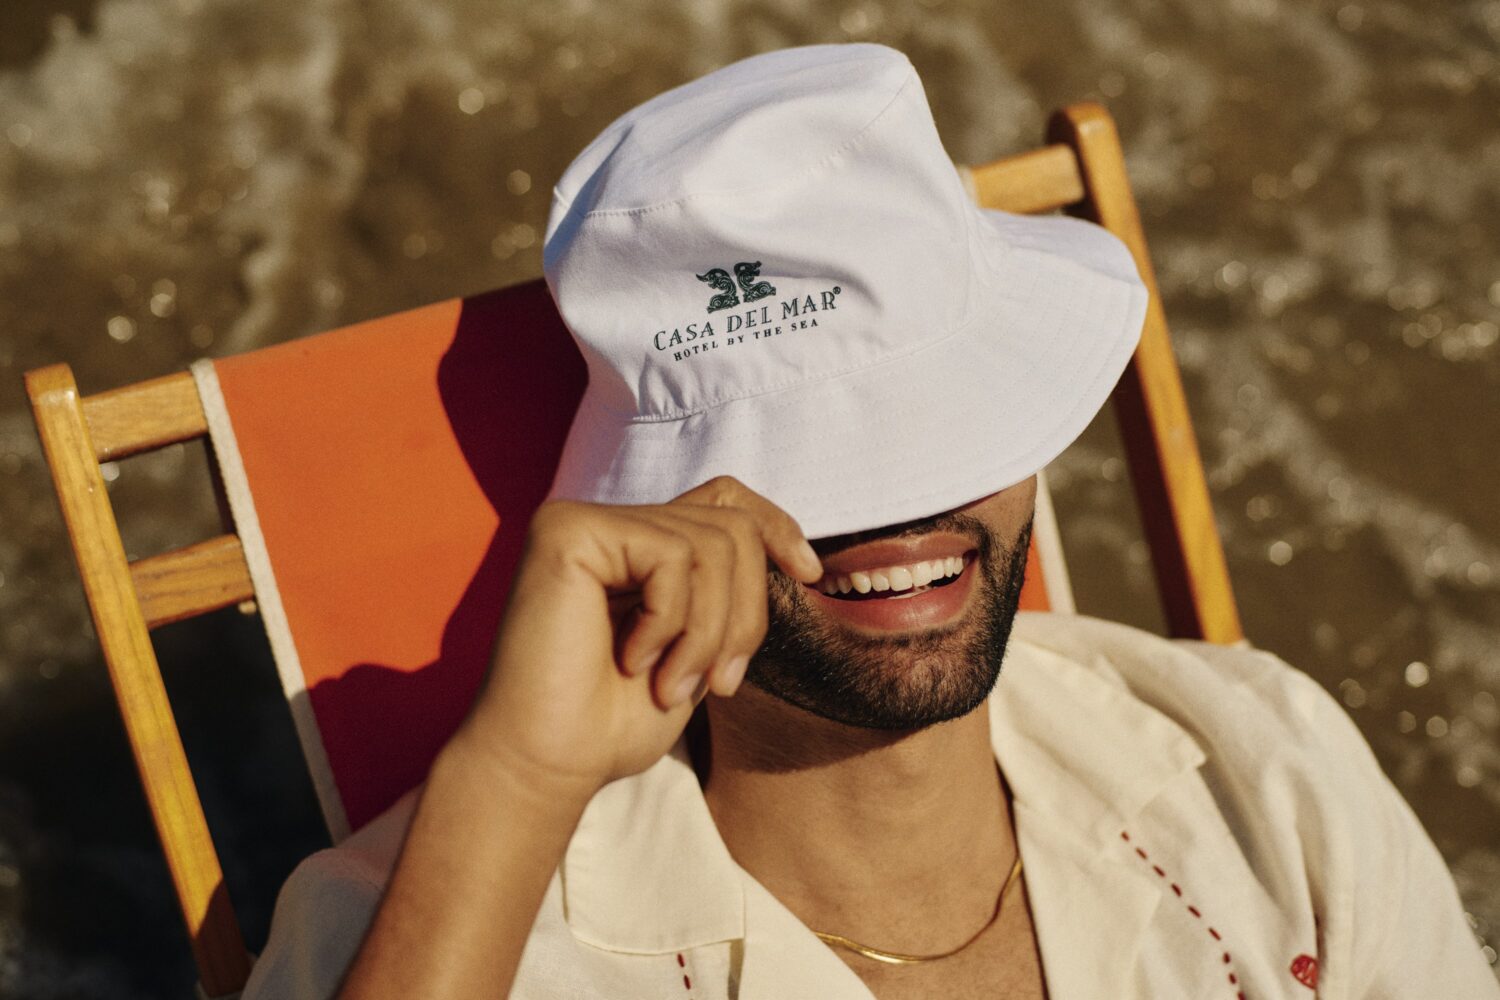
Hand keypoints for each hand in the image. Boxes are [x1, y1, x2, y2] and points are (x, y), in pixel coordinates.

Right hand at [451, 475, 823, 797]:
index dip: (777, 526)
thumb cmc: (611, 724)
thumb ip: (725, 596)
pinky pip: (671, 556)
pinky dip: (671, 623)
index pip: (726, 498)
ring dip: (709, 632)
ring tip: (672, 686)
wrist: (544, 766)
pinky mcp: (567, 529)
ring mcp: (584, 520)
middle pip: (732, 528)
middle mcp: (607, 522)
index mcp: (636, 546)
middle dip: (746, 613)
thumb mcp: (695, 651)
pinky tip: (631, 662)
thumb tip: (796, 556)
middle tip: (720, 685)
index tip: (811, 574)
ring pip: (712, 544)